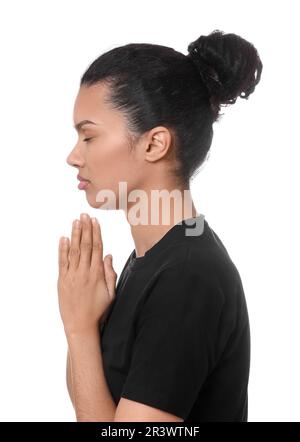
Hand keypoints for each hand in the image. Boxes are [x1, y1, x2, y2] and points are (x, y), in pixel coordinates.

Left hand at [57, 213, 116, 336]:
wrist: (80, 325)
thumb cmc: (98, 311)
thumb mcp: (111, 294)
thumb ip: (111, 274)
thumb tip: (109, 256)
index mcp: (97, 274)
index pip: (97, 248)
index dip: (96, 233)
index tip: (95, 222)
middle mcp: (84, 272)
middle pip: (85, 246)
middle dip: (86, 229)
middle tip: (85, 215)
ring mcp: (72, 275)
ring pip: (74, 251)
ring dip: (75, 235)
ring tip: (76, 221)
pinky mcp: (62, 280)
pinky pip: (62, 262)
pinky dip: (62, 249)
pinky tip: (64, 238)